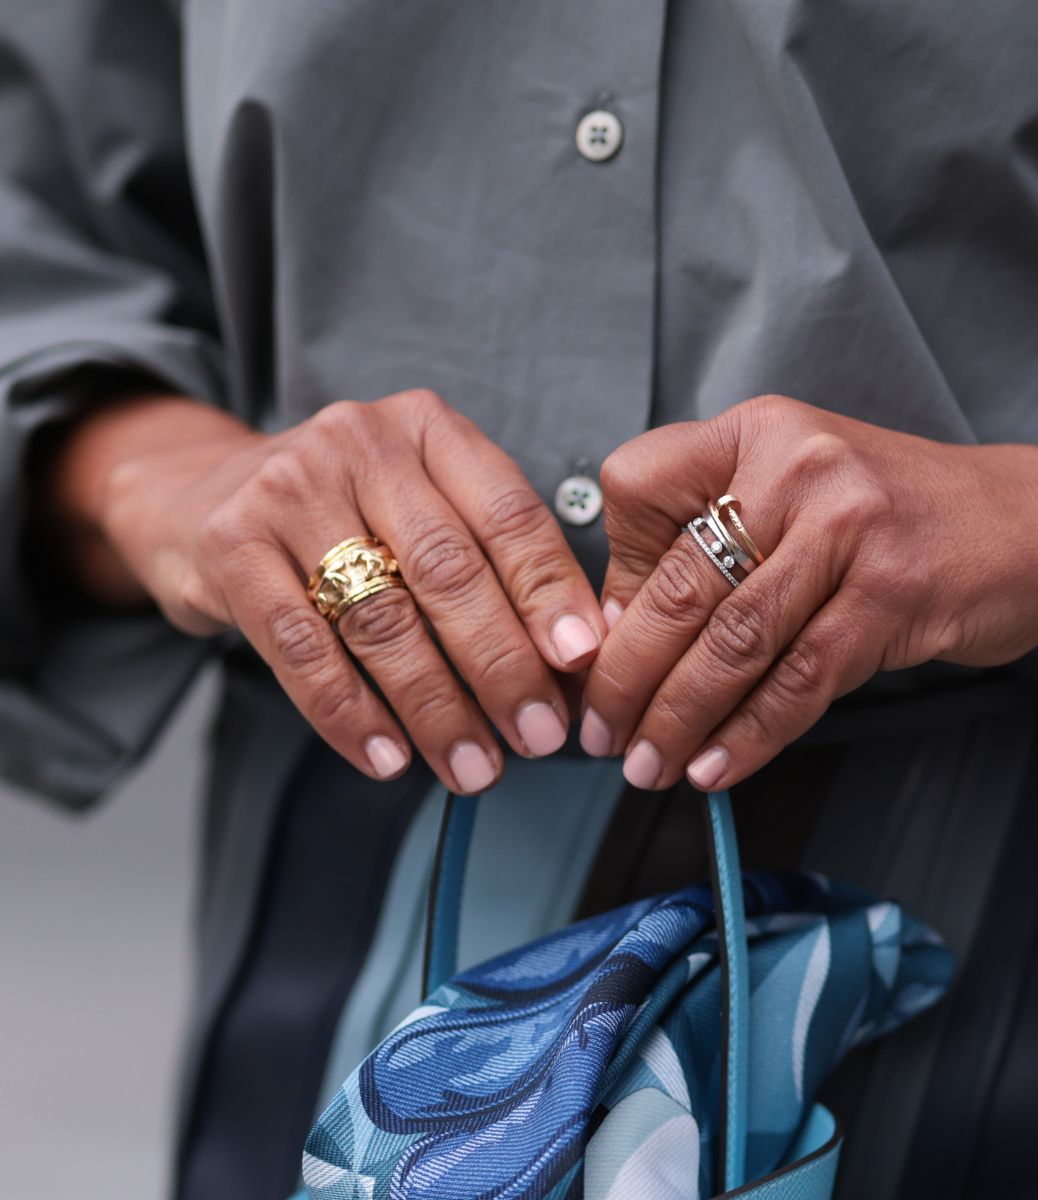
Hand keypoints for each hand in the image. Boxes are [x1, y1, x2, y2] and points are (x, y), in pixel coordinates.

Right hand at [49, 390, 604, 790]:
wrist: (201, 493)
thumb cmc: (344, 514)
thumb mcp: (422, 506)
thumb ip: (492, 563)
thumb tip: (573, 660)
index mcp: (429, 427)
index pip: (509, 513)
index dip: (550, 592)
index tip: (581, 661)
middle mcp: (361, 442)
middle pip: (449, 569)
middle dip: (502, 665)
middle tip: (538, 734)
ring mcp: (289, 489)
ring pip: (381, 616)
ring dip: (435, 707)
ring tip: (472, 765)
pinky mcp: (230, 544)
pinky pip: (302, 647)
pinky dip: (350, 714)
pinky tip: (387, 758)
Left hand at [581, 394, 1037, 790]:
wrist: (1032, 522)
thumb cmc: (894, 516)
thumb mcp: (794, 494)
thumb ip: (709, 544)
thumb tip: (620, 635)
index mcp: (755, 430)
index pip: (638, 487)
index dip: (613, 573)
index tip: (605, 640)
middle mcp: (795, 463)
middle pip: (679, 583)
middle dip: (627, 676)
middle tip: (600, 735)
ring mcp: (848, 525)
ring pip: (734, 640)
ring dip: (679, 718)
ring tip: (648, 765)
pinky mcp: (892, 592)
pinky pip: (799, 679)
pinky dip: (749, 735)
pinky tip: (715, 768)